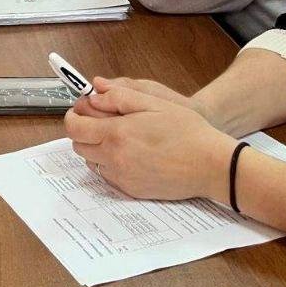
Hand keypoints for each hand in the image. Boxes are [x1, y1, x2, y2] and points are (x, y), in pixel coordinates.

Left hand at [64, 77, 234, 201]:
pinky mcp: (131, 190)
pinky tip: (129, 153)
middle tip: (101, 121)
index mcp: (117, 133)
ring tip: (118, 137)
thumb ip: (119, 96)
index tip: (82, 110)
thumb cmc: (187, 131)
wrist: (211, 165)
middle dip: (84, 131)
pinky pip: (107, 176)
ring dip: (96, 148)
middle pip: (78, 145)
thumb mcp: (154, 102)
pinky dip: (109, 163)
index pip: (74, 127)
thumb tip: (94, 96)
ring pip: (91, 162)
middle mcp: (115, 158)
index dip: (74, 116)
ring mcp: (122, 177)